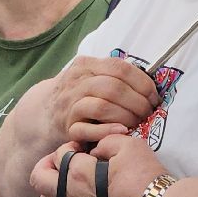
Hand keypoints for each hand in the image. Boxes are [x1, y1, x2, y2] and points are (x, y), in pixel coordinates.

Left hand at [31, 135, 167, 196]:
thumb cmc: (144, 179)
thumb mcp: (130, 146)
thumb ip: (107, 141)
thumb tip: (97, 150)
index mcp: (77, 174)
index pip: (60, 154)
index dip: (70, 146)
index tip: (84, 147)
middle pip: (38, 180)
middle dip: (47, 165)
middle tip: (62, 161)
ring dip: (51, 189)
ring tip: (67, 183)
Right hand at [41, 57, 160, 145]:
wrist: (43, 113)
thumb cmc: (77, 95)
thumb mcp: (90, 76)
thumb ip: (114, 76)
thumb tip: (151, 85)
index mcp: (86, 65)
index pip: (120, 68)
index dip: (143, 83)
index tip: (154, 98)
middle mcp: (77, 81)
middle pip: (114, 88)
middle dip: (138, 102)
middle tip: (148, 113)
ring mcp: (70, 104)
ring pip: (103, 106)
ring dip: (126, 116)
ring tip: (136, 123)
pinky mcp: (67, 127)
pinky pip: (88, 129)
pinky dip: (108, 130)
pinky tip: (122, 132)